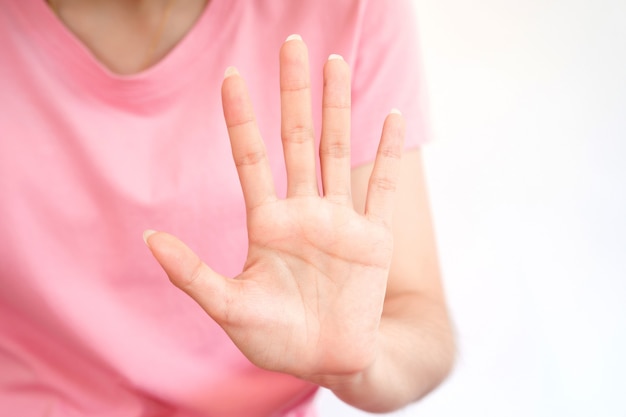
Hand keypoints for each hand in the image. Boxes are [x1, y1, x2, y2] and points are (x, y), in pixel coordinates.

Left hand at [144, 35, 404, 383]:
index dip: (241, 119)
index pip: (252, 158)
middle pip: (297, 140)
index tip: (230, 77)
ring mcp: (341, 220)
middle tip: (292, 45)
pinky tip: (390, 118)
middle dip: (294, 93)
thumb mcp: (228, 308)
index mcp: (268, 224)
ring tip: (335, 62)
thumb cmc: (277, 339)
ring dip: (338, 107)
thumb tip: (148, 239)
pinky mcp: (375, 237)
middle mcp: (304, 212)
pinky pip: (384, 187)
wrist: (330, 360)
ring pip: (338, 150)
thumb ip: (192, 274)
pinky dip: (389, 153)